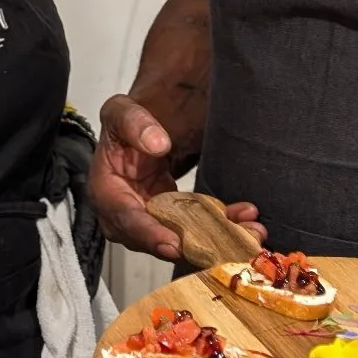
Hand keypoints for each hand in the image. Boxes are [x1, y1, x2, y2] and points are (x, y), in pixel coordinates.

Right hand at [90, 94, 262, 259]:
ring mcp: (152, 222)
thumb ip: (133, 122)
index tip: (175, 244)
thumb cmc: (123, 127)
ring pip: (184, 240)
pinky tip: (246, 219)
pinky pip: (197, 228)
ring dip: (217, 239)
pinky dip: (222, 225)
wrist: (137, 135)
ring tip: (250, 232)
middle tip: (228, 243)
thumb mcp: (120, 112)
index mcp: (107, 193)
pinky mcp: (173, 220)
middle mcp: (127, 217)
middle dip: (195, 245)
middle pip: (159, 240)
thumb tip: (158, 144)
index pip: (126, 220)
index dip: (149, 234)